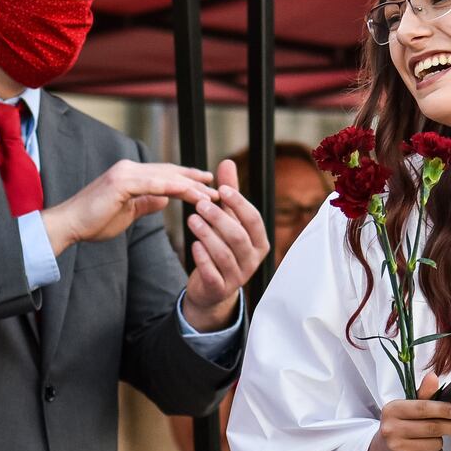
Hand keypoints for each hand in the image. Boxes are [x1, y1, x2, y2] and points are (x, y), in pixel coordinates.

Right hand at [42, 160, 216, 255]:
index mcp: (130, 174)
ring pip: (166, 177)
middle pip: (169, 172)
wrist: (69, 225)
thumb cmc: (94, 222)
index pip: (165, 174)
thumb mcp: (127, 213)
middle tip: (218, 187)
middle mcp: (129, 168)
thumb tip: (164, 199)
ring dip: (191, 185)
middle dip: (195, 179)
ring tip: (211, 194)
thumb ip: (146, 203)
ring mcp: (125, 173)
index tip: (207, 184)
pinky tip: (192, 194)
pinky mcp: (122, 182)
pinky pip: (155, 185)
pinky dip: (175, 188)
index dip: (187, 178)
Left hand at [181, 159, 269, 331]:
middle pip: (238, 236)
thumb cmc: (222, 247)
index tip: (222, 189)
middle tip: (200, 203)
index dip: (238, 203)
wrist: (212, 289)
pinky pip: (212, 273)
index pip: (253, 219)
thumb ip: (229, 194)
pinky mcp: (220, 289)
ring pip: (224, 254)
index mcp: (259, 241)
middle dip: (219, 218)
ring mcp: (237, 276)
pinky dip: (202, 258)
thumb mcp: (228, 220)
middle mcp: (252, 260)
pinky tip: (193, 245)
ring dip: (207, 234)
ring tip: (192, 219)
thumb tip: (227, 161)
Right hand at [360, 373, 450, 450]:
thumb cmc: (398, 428)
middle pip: (434, 427)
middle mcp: (391, 428)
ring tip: (427, 440)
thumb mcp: (407, 409)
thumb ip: (423, 395)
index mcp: (392, 409)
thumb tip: (433, 376)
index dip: (443, 409)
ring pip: (436, 444)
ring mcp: (396, 447)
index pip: (422, 407)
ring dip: (440, 442)